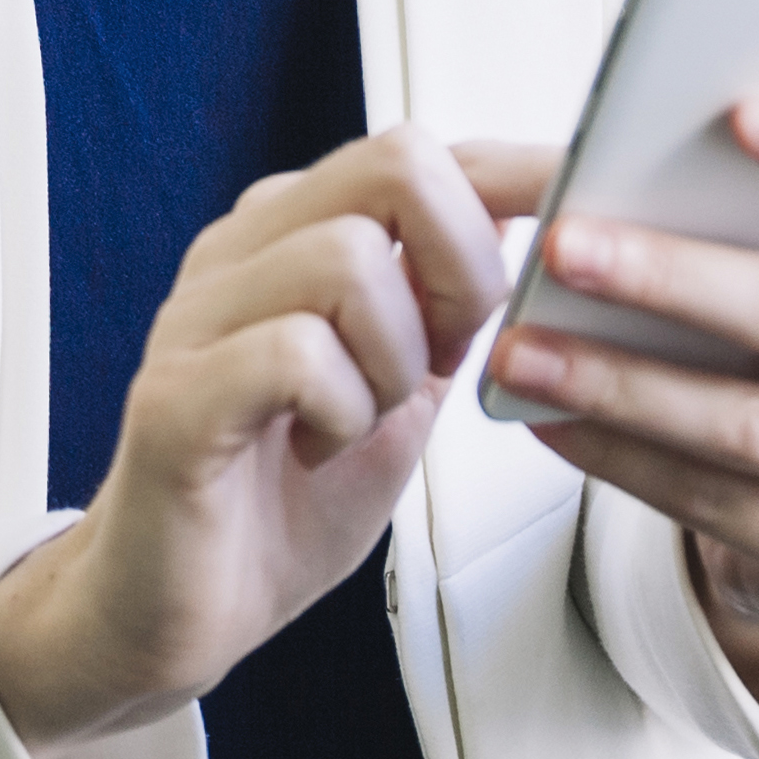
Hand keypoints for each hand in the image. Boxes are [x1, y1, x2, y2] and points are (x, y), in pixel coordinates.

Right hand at [0, 129, 514, 749]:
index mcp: (295, 233)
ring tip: (358, 421)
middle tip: (441, 357)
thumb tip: (533, 228)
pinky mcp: (176, 394)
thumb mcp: (399, 385)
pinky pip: (296, 353)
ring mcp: (199, 314)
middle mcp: (242, 249)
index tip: (582, 202)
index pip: (420, 152)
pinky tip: (314, 450)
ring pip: (348, 259)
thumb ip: (448, 308)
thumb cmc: (286, 496)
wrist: (178, 606)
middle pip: (393, 164)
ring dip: (391, 360)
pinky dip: (339, 411)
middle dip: (461, 265)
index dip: (515, 172)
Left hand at [474, 98, 758, 717]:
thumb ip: (745, 196)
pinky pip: (723, 506)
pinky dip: (624, 460)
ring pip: (753, 428)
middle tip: (564, 245)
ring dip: (622, 387)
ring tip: (523, 352)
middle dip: (674, 280)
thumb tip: (597, 156)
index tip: (737, 114)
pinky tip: (552, 420)